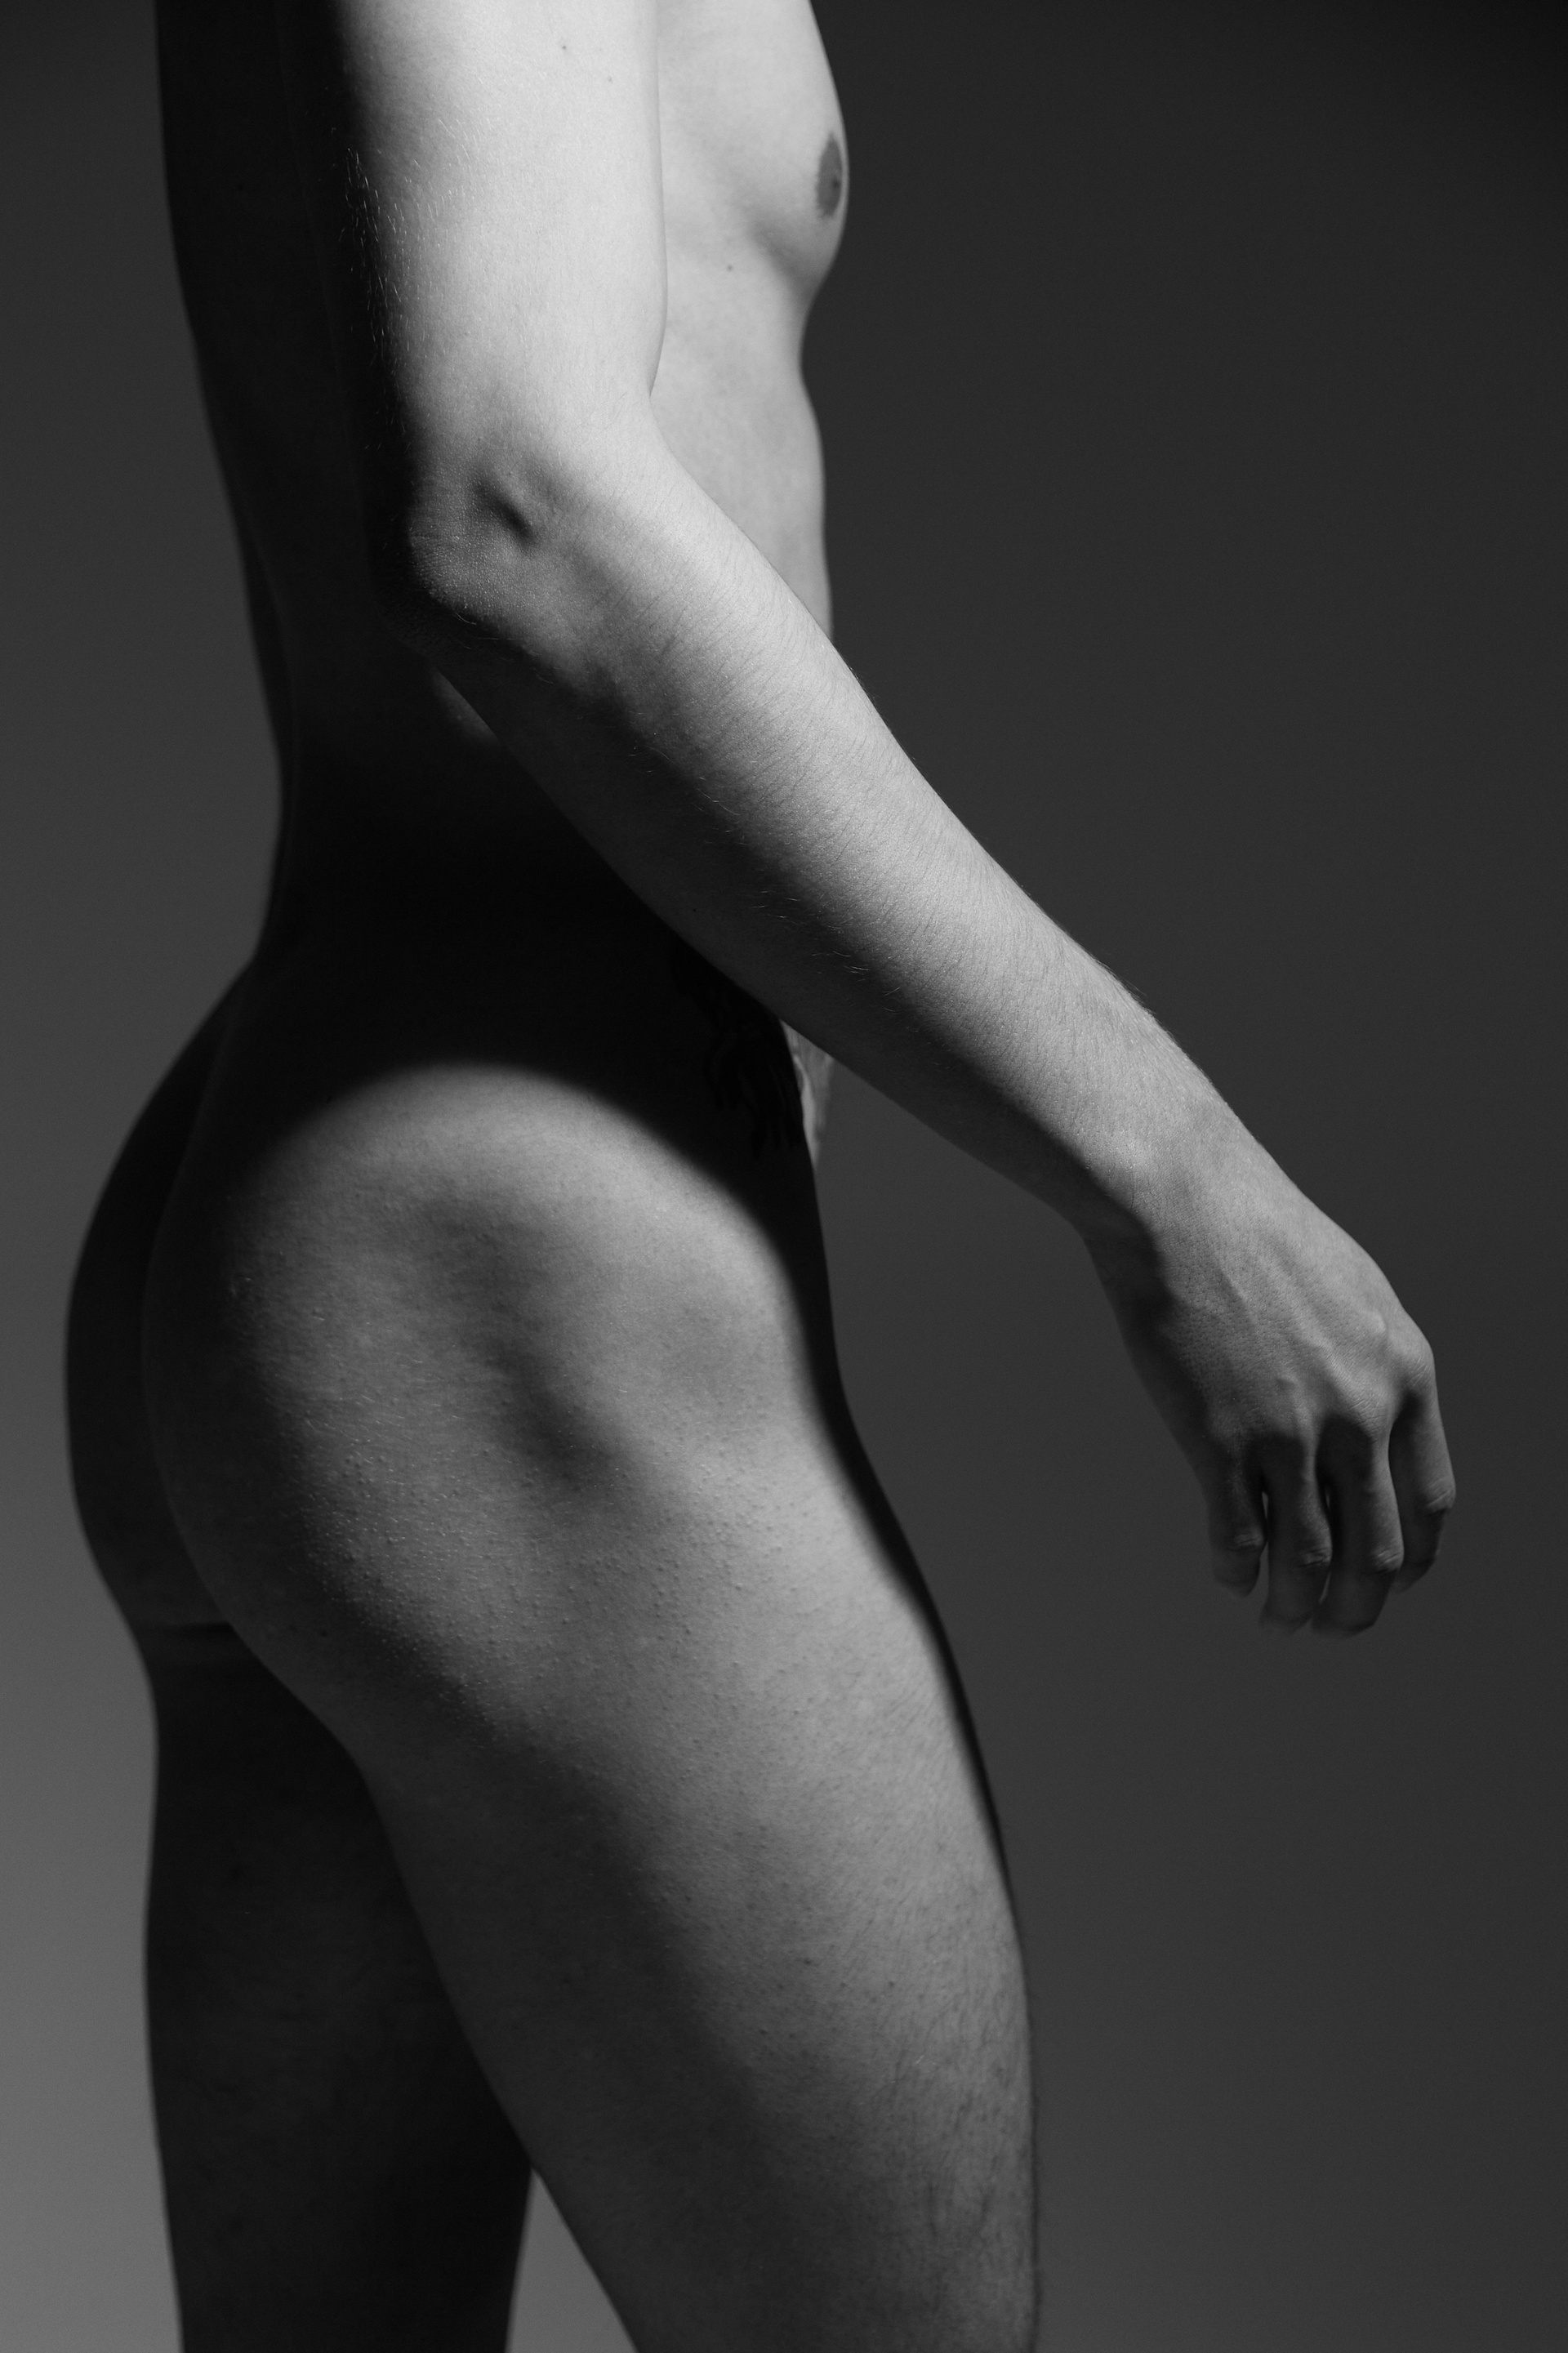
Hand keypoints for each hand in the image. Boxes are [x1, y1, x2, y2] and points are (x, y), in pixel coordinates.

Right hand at [1090, 1135, 1454, 1634]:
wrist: (1184, 1202)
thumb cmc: (1256, 1234)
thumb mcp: (1352, 1293)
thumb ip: (1369, 1365)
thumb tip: (1368, 1428)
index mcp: (1404, 1375)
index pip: (1429, 1502)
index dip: (1412, 1557)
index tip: (1389, 1580)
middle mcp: (1361, 1414)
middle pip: (1378, 1551)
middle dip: (1359, 1606)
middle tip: (1334, 1626)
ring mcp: (1292, 1430)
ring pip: (1309, 1560)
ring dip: (1297, 1606)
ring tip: (1280, 1619)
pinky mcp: (1221, 1438)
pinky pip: (1239, 1536)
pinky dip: (1237, 1570)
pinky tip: (1229, 1575)